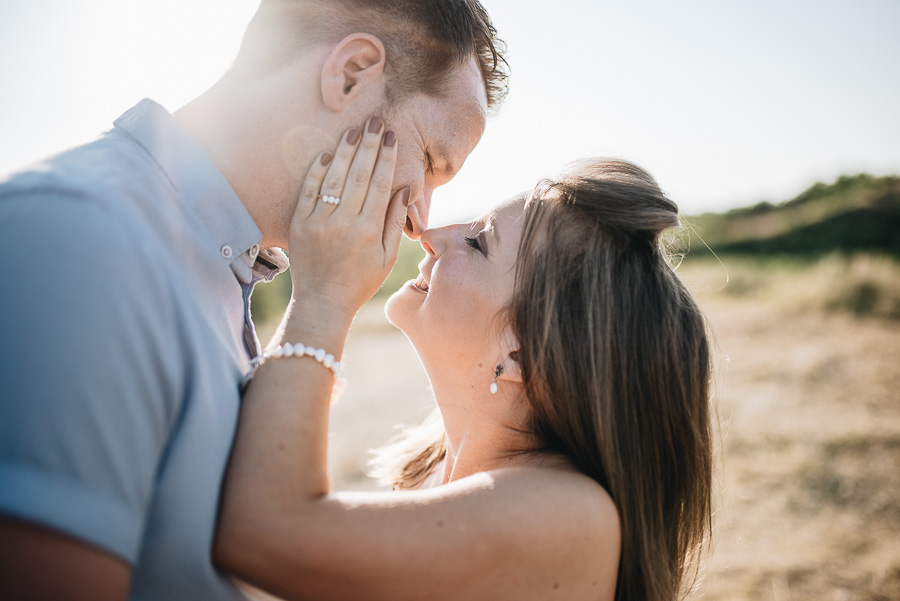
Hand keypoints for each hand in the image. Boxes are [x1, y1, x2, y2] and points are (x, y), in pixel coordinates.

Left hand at [288, 117, 408, 318]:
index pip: (380, 185)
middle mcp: (344, 223)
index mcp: (369, 231)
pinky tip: (328, 154)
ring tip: (354, 130)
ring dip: (345, 151)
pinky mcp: (300, 224)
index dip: (387, 158)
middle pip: (359, 175)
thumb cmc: (360, 282)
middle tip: (375, 121)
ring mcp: (319, 222)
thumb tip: (402, 192)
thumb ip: (394, 224)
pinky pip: (309, 191)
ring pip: (334, 178)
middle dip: (369, 145)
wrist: (322, 302)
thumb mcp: (387, 258)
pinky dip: (318, 171)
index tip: (392, 136)